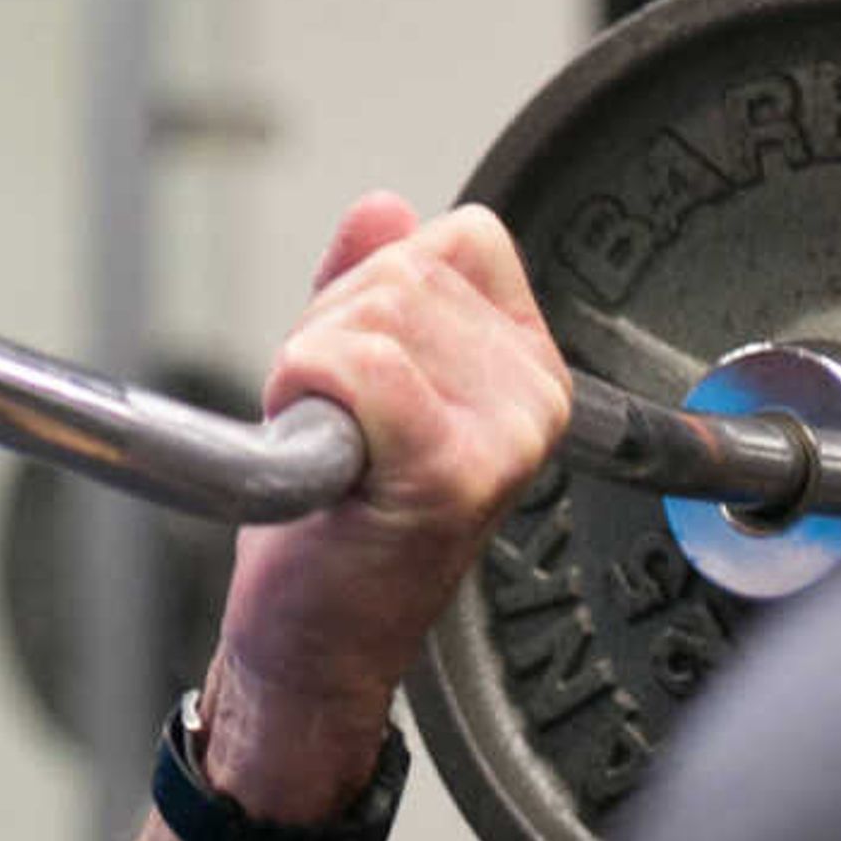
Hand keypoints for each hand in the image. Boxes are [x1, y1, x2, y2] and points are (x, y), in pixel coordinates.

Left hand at [203, 194, 570, 815]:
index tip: (365, 367)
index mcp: (528, 365)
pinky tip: (327, 458)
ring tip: (334, 445)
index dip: (379, 282)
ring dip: (312, 368)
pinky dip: (306, 393)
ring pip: (373, 311)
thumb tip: (384, 205)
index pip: (461, 237)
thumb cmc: (341, 517)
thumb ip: (373, 283)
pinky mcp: (449, 471)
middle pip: (402, 269)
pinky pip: (358, 363)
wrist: (316, 635)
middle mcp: (534, 396)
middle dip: (333, 329)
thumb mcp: (360, 377)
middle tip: (338, 420)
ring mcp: (502, 435)